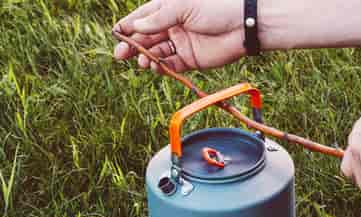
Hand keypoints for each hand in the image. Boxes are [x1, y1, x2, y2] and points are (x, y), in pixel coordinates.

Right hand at [112, 0, 246, 73]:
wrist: (245, 25)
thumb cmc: (217, 6)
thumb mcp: (183, 6)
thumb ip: (158, 18)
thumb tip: (135, 26)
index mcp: (169, 8)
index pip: (142, 17)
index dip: (128, 26)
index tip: (115, 34)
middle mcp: (172, 25)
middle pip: (145, 37)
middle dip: (131, 46)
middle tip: (120, 55)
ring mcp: (180, 42)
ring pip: (155, 52)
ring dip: (146, 57)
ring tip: (142, 61)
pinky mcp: (189, 59)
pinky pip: (169, 65)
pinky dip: (160, 67)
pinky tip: (155, 67)